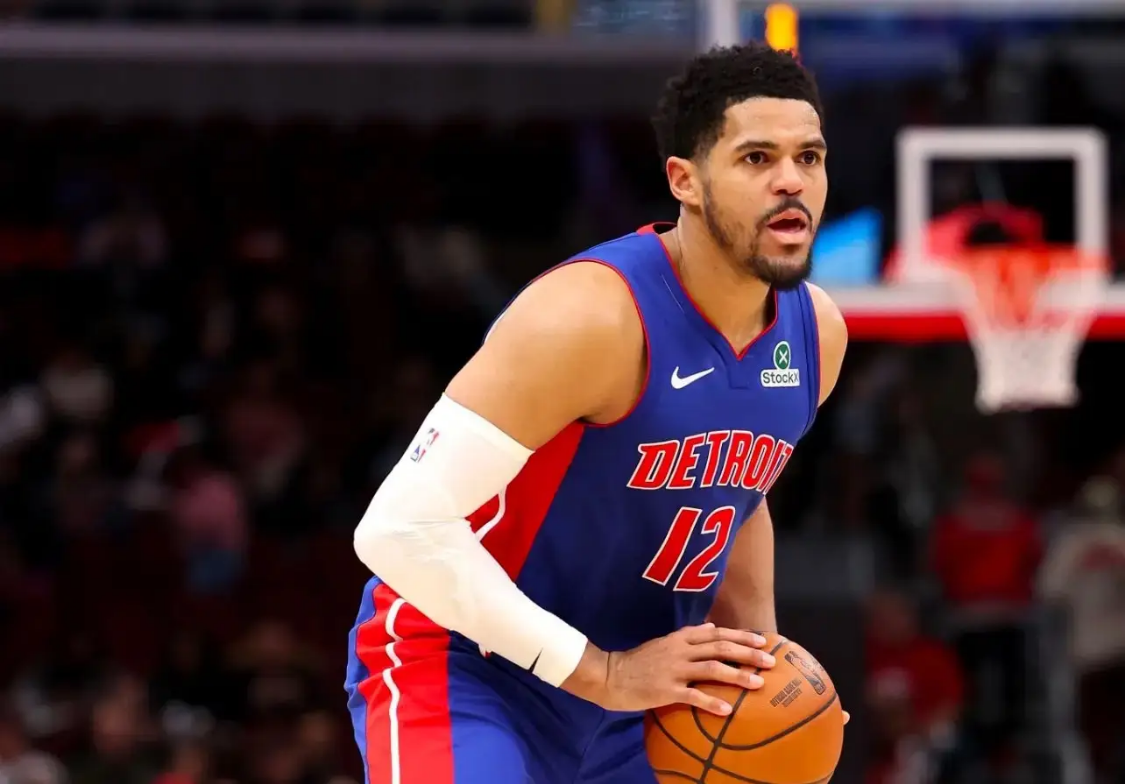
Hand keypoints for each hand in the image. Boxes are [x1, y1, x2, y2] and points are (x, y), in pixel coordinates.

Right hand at [563, 623, 775, 715]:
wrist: (609, 674)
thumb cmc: (637, 661)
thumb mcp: (663, 642)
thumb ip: (688, 635)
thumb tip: (712, 627)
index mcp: (679, 638)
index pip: (716, 633)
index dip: (740, 636)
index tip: (762, 641)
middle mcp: (680, 650)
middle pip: (720, 648)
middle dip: (747, 654)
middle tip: (770, 661)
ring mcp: (673, 670)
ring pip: (712, 669)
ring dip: (737, 676)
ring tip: (758, 683)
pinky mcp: (666, 690)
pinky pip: (693, 696)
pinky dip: (712, 702)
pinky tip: (728, 710)